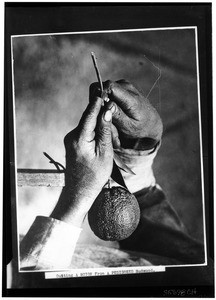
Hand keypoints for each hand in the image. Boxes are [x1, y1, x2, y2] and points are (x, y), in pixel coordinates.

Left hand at [50, 97, 112, 226]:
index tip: (105, 89)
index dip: (97, 101)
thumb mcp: (105, 153)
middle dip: (100, 111)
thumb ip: (105, 131)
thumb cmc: (95, 175)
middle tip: (112, 103)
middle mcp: (72, 136)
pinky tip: (102, 133)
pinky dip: (93, 129)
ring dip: (98, 122)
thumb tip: (107, 111)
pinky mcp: (72, 143)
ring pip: (86, 124)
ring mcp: (70, 139)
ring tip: (110, 121)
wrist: (79, 192)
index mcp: (80, 138)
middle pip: (87, 117)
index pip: (89, 114)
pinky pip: (84, 131)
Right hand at [90, 80, 162, 148]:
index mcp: (131, 98)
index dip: (100, 95)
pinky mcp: (121, 86)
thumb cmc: (139, 127)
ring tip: (105, 112)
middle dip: (98, 98)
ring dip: (100, 99)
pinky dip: (104, 98)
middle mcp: (127, 87)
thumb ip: (118, 116)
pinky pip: (107, 88)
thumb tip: (107, 105)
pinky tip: (108, 109)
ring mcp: (125, 85)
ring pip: (103, 87)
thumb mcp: (129, 127)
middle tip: (100, 113)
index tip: (98, 107)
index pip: (110, 86)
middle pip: (103, 86)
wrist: (151, 122)